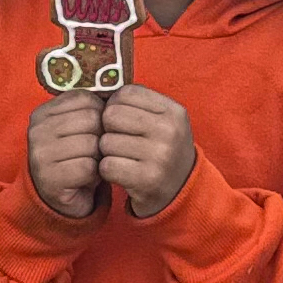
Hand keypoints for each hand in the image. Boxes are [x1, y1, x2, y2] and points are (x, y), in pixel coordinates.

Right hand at [26, 91, 107, 220]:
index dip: (100, 114)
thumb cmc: (75, 158)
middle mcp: (36, 130)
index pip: (85, 98)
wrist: (60, 198)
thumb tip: (119, 92)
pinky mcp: (50, 178)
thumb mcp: (78, 128)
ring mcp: (40, 154)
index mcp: (42, 112)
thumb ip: (90, 109)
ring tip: (91, 165)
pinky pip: (88, 167)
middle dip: (102, 136)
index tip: (95, 131)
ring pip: (91, 143)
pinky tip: (87, 179)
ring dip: (99, 157)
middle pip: (90, 119)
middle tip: (96, 152)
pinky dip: (95, 175)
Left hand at [94, 83, 197, 217]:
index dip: (115, 106)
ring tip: (122, 159)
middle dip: (108, 130)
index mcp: (174, 111)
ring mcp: (160, 156)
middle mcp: (170, 131)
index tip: (121, 122)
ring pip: (106, 142)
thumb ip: (137, 104)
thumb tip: (101, 91)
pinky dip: (107, 171)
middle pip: (112, 115)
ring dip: (107, 153)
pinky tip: (120, 173)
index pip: (126, 93)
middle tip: (119, 143)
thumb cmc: (162, 151)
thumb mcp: (163, 122)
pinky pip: (106, 166)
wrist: (181, 192)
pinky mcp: (147, 179)